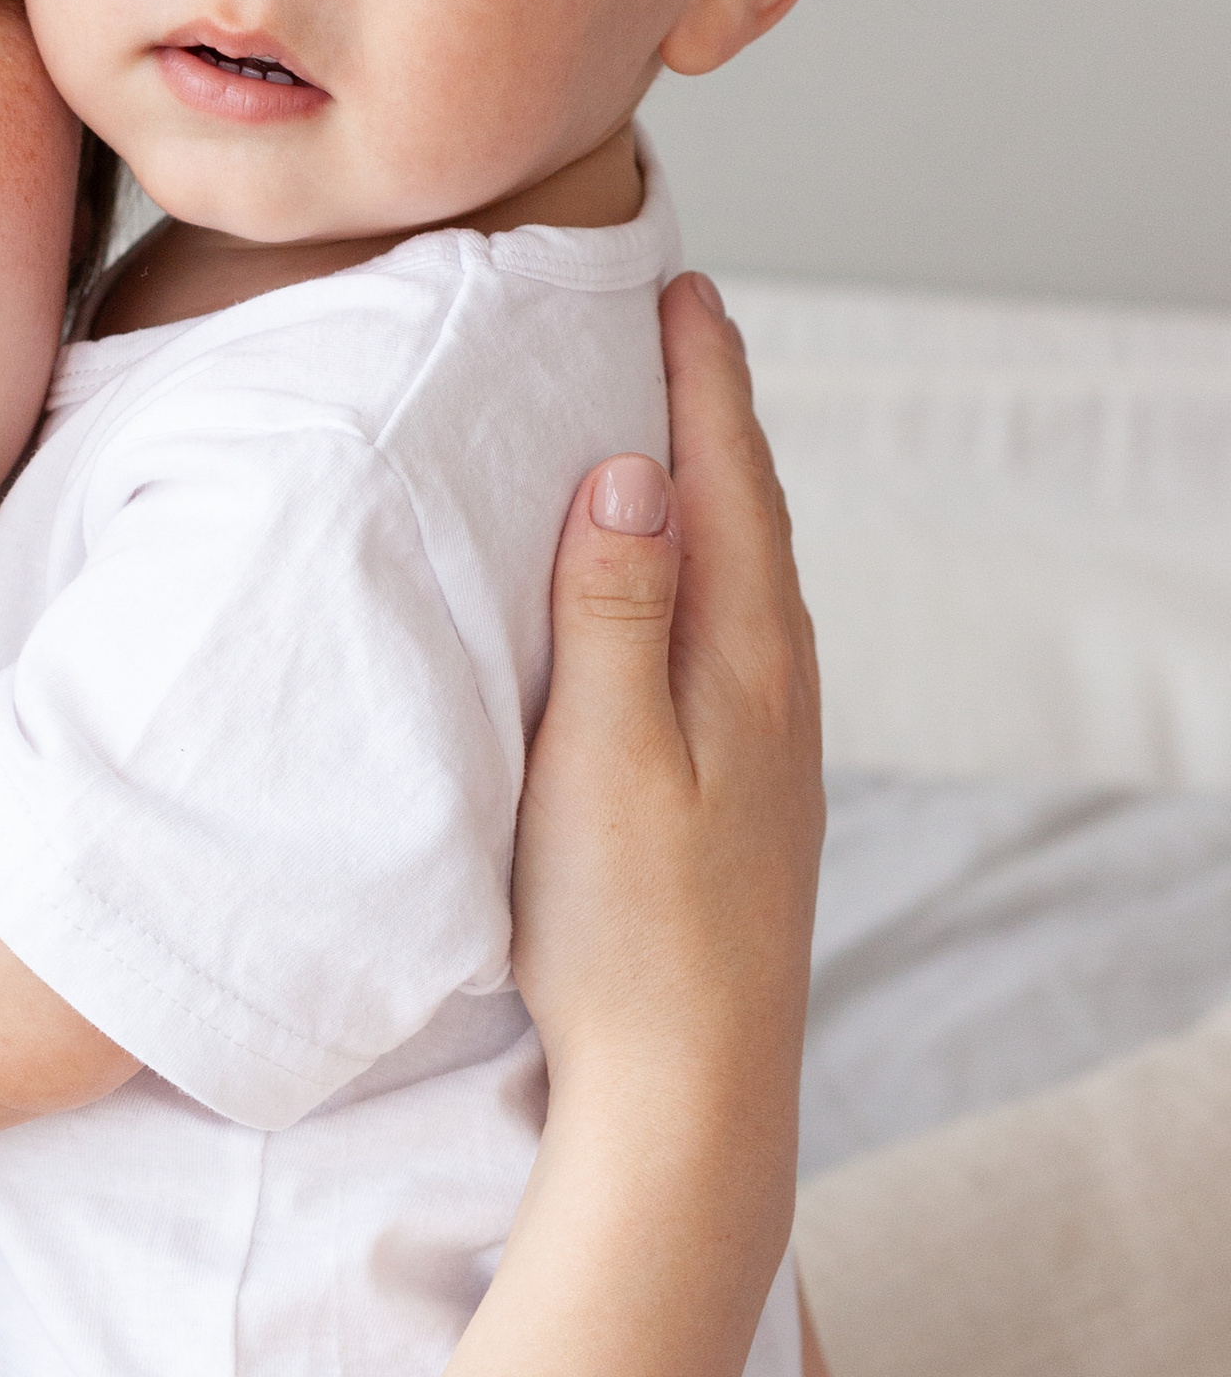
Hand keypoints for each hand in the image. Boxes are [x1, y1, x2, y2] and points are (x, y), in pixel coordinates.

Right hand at [514, 272, 822, 1132]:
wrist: (690, 1092)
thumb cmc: (628, 934)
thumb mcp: (603, 756)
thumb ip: (615, 609)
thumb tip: (632, 470)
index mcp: (744, 660)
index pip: (727, 479)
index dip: (700, 378)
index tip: (676, 284)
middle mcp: (774, 688)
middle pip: (748, 514)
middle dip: (712, 413)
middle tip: (672, 321)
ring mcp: (767, 745)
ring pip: (741, 578)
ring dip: (705, 493)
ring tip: (660, 430)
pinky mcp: (742, 793)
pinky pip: (724, 636)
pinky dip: (696, 574)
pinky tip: (662, 593)